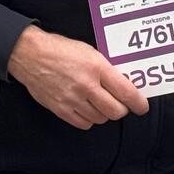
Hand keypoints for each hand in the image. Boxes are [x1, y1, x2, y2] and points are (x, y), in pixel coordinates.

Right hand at [6, 26, 147, 130]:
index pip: (125, 92)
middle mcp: (86, 85)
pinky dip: (89, 119)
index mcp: (97, 67)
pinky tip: (87, 108)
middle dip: (121, 109)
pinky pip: (83, 123)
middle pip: (115, 111)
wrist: (30, 55)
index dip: (138, 103)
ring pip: (100, 118)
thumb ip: (106, 69)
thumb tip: (123, 83)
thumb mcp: (90, 51)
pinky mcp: (60, 109)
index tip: (142, 106)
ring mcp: (72, 99)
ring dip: (104, 113)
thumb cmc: (60, 49)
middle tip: (120, 104)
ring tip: (100, 102)